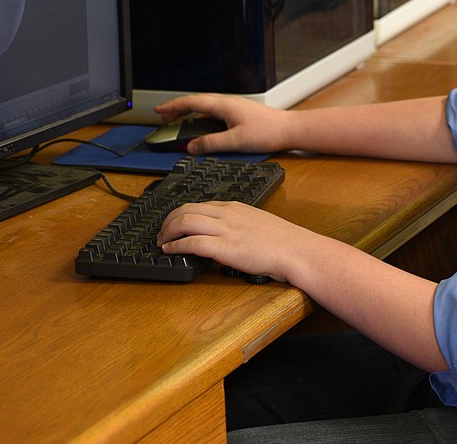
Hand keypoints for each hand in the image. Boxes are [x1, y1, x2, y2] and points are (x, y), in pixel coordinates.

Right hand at [153, 93, 294, 155]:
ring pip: (206, 108)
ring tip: (179, 122)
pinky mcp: (240, 114)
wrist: (290, 129)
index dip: (173, 106)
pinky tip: (201, 127)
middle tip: (164, 117)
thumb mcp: (235, 141)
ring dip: (190, 114)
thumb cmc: (268, 132)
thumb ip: (211, 143)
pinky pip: (215, 113)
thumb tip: (192, 146)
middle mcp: (228, 103)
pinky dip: (203, 118)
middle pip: (197, 103)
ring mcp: (234, 107)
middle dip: (178, 109)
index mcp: (224, 105)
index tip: (159, 110)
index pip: (192, 102)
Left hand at [157, 200, 319, 283]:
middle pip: (186, 210)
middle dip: (168, 221)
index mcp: (235, 207)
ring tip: (161, 242)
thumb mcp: (258, 222)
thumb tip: (227, 234)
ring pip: (185, 222)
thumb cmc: (282, 241)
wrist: (295, 250)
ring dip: (167, 232)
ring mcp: (225, 230)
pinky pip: (192, 242)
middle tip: (161, 234)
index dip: (180, 214)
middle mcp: (227, 214)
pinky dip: (176, 246)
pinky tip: (170, 251)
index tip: (173, 224)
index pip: (199, 205)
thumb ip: (239, 224)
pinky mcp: (224, 247)